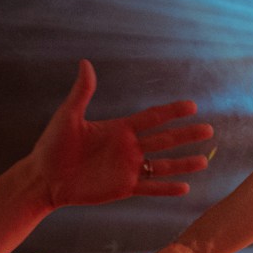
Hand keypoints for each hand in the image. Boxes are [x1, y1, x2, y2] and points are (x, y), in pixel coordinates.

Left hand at [26, 61, 210, 208]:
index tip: (192, 106)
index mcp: (119, 128)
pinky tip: (184, 188)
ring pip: (162, 165)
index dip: (172, 111)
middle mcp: (128, 147)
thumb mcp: (68, 116)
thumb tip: (85, 63)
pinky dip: (166, 188)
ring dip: (183, 163)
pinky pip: (150, 188)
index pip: (152, 118)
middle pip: (164, 139)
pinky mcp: (123, 188)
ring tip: (204, 160)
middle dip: (186, 135)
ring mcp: (127, 168)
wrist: (44, 178)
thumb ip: (82, 92)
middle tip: (209, 130)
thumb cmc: (52, 146)